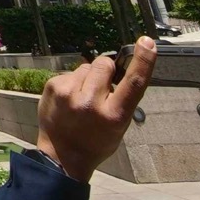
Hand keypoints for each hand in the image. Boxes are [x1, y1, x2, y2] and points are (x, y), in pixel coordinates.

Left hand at [36, 35, 155, 182]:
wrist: (61, 156)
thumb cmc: (95, 141)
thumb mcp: (119, 126)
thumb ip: (122, 98)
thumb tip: (121, 68)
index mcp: (114, 116)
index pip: (133, 83)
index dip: (143, 61)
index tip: (147, 43)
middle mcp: (90, 103)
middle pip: (105, 64)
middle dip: (106, 71)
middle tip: (101, 90)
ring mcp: (68, 94)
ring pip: (86, 66)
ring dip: (88, 78)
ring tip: (82, 99)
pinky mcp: (53, 87)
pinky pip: (70, 73)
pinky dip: (73, 83)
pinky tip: (70, 100)